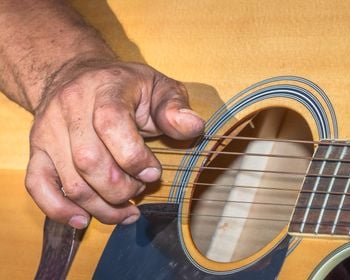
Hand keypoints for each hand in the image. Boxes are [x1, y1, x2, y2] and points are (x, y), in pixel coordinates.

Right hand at [25, 62, 204, 228]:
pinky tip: (84, 219)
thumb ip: (175, 108)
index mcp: (105, 88)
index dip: (135, 158)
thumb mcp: (158, 87)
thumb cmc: (126, 86)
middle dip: (122, 188)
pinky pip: (38, 186)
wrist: (79, 76)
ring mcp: (49, 130)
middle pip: (90, 162)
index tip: (153, 172)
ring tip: (125, 208)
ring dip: (103, 207)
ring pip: (71, 182)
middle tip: (139, 188)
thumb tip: (194, 126)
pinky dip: (60, 210)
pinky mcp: (37, 149)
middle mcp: (70, 108)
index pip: (112, 125)